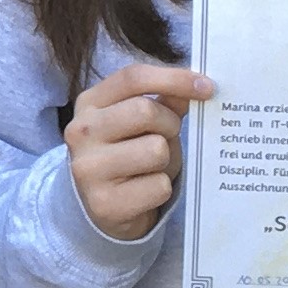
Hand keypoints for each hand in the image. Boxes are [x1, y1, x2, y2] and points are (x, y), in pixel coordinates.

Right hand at [65, 64, 212, 240]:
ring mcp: (88, 169)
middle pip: (145, 111)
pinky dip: (162, 189)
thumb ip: (164, 102)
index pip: (132, 78)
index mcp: (89, 104)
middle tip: (168, 137)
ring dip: (166, 159)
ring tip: (154, 167)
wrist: (102, 209)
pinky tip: (146, 192)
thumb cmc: (128, 157)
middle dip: (170, 124)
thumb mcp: (140, 124)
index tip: (207, 87)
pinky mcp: (104, 203)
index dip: (174, 78)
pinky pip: (158, 186)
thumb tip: (196, 86)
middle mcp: (80, 133)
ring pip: (155, 149)